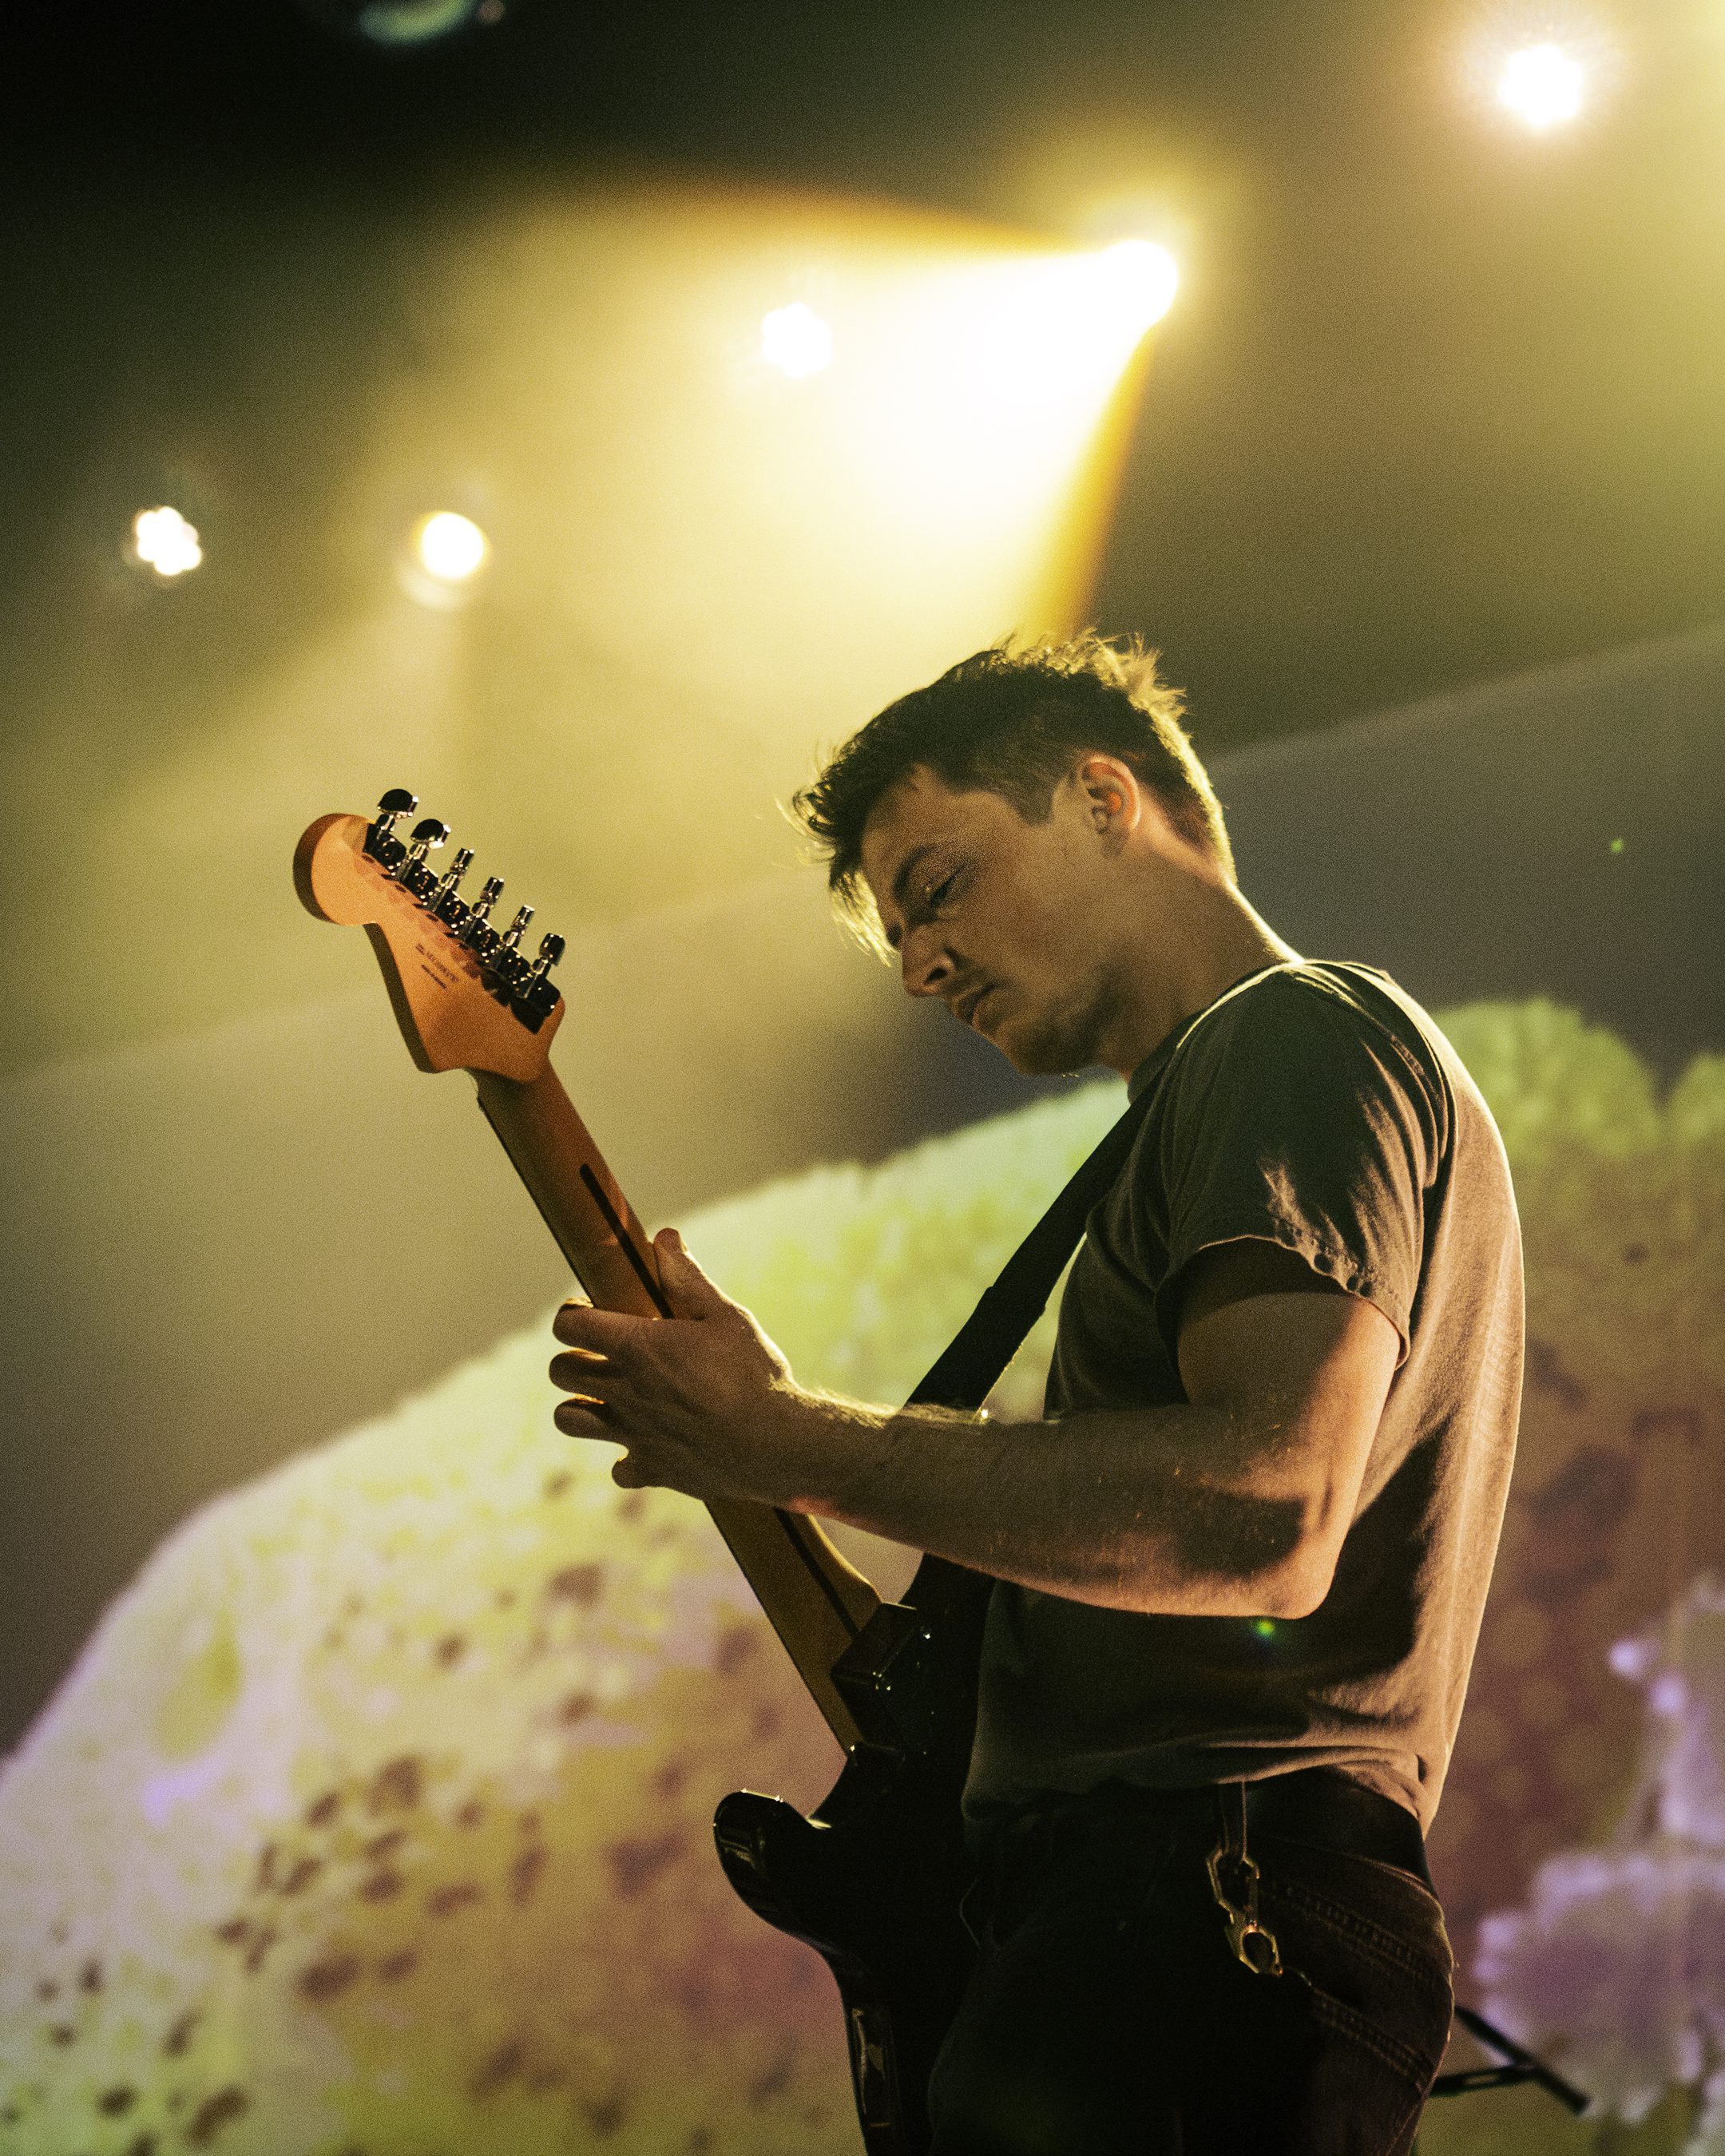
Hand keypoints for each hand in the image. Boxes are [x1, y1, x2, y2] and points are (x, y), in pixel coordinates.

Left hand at [549, 1229, 813, 1502]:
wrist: (777, 1444)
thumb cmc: (754, 1373)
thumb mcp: (727, 1315)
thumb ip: (688, 1279)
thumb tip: (664, 1237)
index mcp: (638, 1348)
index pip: (569, 1325)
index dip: (572, 1315)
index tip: (592, 1312)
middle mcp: (625, 1392)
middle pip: (559, 1372)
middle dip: (573, 1358)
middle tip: (603, 1354)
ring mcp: (634, 1434)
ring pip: (568, 1420)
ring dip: (582, 1407)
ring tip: (611, 1398)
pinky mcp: (652, 1469)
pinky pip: (619, 1467)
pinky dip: (628, 1456)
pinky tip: (652, 1442)